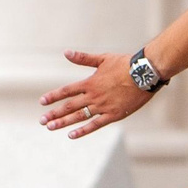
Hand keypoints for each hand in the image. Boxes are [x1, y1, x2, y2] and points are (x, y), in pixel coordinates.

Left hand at [38, 50, 152, 138]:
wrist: (145, 74)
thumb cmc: (125, 64)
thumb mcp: (102, 59)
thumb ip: (83, 58)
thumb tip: (66, 52)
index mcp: (90, 82)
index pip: (66, 91)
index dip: (53, 96)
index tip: (42, 102)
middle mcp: (94, 96)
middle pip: (69, 106)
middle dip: (54, 114)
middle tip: (42, 121)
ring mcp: (103, 106)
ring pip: (79, 117)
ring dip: (63, 123)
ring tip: (51, 127)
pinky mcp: (113, 115)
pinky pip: (95, 125)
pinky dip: (83, 130)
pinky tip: (72, 135)